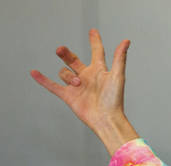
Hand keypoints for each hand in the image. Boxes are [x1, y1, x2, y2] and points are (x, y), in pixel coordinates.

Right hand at [30, 28, 137, 154]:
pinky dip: (42, 79)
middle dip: (66, 54)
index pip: (96, 52)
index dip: (94, 42)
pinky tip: (34, 72)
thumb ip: (119, 58)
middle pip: (72, 60)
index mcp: (99, 71)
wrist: (106, 119)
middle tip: (60, 50)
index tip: (93, 32)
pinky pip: (52, 86)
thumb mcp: (117, 76)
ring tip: (77, 84)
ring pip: (64, 73)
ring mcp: (76, 87)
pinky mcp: (68, 96)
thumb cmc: (114, 99)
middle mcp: (87, 77)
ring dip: (68, 76)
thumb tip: (126, 41)